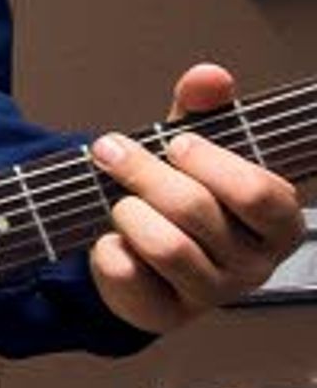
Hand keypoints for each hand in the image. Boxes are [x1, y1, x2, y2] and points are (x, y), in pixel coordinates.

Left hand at [88, 63, 304, 336]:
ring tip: (120, 201)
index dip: (209, 162)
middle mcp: (255, 264)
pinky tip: (112, 240)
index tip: (176, 143)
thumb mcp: (195, 151)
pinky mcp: (166, 312)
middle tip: (112, 151)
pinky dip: (107, 248)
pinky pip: (127, 272)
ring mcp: (213, 293)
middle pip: (197, 209)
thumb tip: (210, 75)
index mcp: (278, 222)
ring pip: (165, 245)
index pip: (258, 193)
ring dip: (127, 212)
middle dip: (143, 171)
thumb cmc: (186, 198)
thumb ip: (204, 112)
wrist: (149, 260)